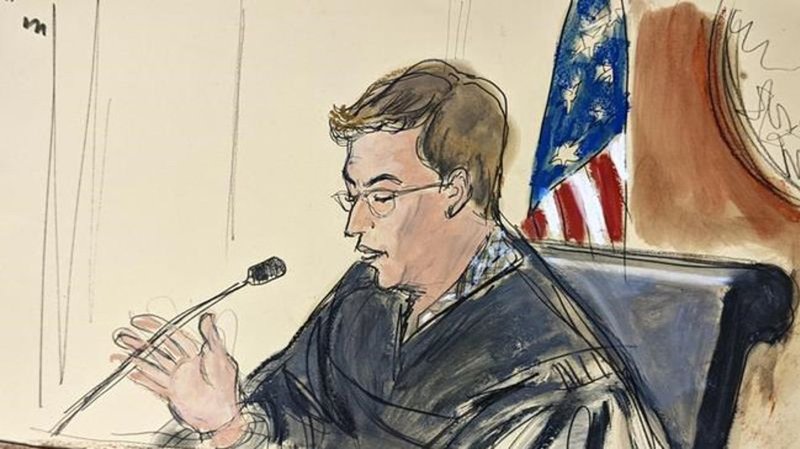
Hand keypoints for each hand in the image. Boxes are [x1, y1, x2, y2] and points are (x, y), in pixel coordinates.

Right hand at [112, 313, 243, 439]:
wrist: (223, 414)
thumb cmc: (226, 386)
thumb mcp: (220, 357)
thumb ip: (211, 336)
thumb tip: (209, 315)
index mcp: (193, 352)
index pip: (170, 335)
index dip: (155, 327)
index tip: (139, 321)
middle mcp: (182, 365)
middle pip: (157, 350)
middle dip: (139, 343)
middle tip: (122, 335)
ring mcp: (176, 380)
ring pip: (151, 366)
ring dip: (135, 359)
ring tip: (118, 354)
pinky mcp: (172, 394)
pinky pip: (153, 385)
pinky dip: (142, 380)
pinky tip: (131, 375)